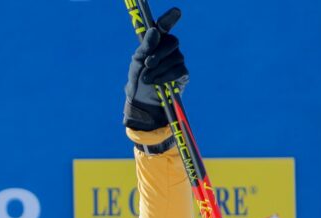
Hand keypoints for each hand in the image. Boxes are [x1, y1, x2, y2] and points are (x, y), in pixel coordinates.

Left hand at [123, 8, 188, 130]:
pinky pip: (178, 70)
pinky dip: (165, 76)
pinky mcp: (183, 74)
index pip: (165, 26)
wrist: (141, 102)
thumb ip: (145, 47)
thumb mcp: (137, 63)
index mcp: (157, 42)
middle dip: (158, 53)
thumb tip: (154, 31)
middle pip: (172, 42)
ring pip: (174, 58)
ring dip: (158, 69)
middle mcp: (170, 49)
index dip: (170, 18)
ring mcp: (178, 60)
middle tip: (147, 64)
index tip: (176, 12)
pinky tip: (156, 82)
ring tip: (147, 79)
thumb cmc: (138, 80)